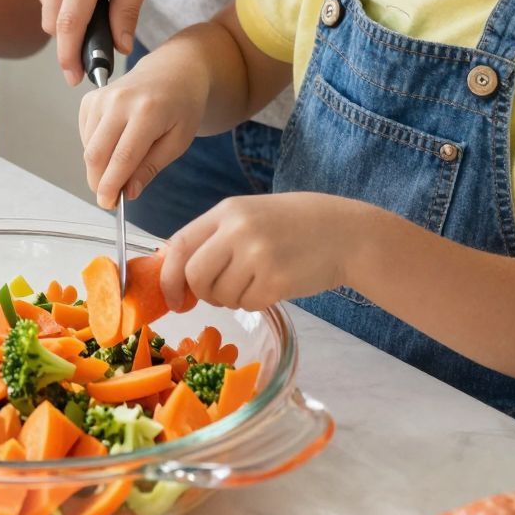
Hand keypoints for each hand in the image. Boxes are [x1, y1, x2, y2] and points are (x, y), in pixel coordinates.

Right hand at [80, 43, 207, 208]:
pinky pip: (85, 135)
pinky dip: (95, 149)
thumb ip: (151, 166)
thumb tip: (129, 191)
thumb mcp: (179, 140)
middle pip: (96, 153)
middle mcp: (120, 101)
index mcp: (148, 111)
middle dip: (99, 181)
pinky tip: (114, 146)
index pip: (122, 157)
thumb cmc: (182, 106)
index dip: (112, 185)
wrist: (174, 70)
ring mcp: (102, 97)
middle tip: (111, 197)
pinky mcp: (92, 98)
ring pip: (88, 147)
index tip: (108, 203)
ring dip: (99, 167)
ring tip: (121, 167)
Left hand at [160, 194, 354, 313]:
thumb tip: (177, 270)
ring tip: (256, 281)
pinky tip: (273, 284)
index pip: (179, 244)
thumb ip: (215, 237)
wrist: (345, 233)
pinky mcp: (276, 280)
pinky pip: (247, 304)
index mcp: (228, 210)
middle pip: (195, 275)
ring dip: (231, 298)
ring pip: (221, 295)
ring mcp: (258, 255)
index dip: (168, 276)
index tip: (171, 296)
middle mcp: (239, 230)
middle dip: (199, 293)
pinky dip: (255, 302)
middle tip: (217, 295)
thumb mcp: (250, 215)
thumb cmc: (295, 225)